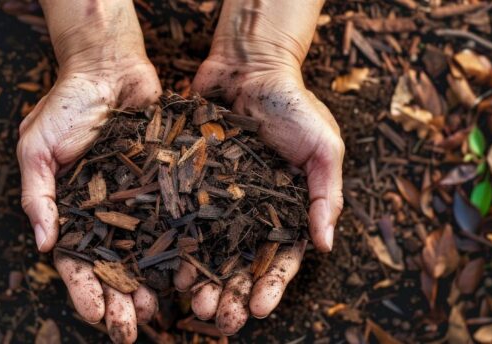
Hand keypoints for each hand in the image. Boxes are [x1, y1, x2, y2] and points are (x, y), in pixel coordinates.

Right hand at [18, 1, 161, 341]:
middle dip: (122, 304)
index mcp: (72, 213)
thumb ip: (39, 195)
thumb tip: (43, 246)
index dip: (86, 294)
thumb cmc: (65, 104)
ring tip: (163, 313)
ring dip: (153, 288)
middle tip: (133, 329)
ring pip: (148, 256)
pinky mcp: (169, 187)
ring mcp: (140, 204)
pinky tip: (193, 274)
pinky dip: (184, 250)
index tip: (99, 318)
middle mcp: (108, 215)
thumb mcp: (36, 147)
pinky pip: (177, 223)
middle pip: (115, 271)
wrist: (109, 66)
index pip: (77, 264)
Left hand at [174, 0, 343, 334]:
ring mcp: (219, 200)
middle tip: (216, 317)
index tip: (257, 309)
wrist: (248, 64)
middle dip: (230, 294)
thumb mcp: (323, 147)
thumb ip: (325, 196)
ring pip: (209, 252)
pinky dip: (175, 245)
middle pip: (240, 265)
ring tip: (191, 303)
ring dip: (202, 281)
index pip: (280, 258)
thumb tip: (325, 246)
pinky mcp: (190, 184)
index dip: (270, 286)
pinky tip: (166, 269)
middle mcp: (251, 212)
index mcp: (287, 210)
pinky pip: (181, 220)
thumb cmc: (293, 103)